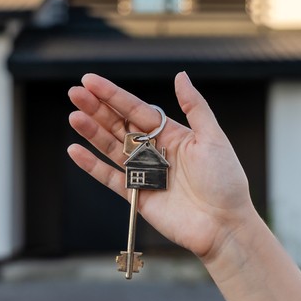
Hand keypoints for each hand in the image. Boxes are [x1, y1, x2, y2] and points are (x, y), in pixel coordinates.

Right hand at [67, 72, 257, 260]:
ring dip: (91, 132)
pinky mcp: (136, 196)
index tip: (90, 81)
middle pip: (118, 124)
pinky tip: (75, 150)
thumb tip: (180, 75)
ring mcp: (143, 173)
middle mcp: (153, 150)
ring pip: (110, 147)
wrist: (225, 225)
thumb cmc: (226, 181)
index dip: (112, 95)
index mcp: (170, 133)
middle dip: (96, 109)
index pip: (135, 109)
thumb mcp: (213, 138)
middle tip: (74, 93)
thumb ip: (194, 106)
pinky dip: (91, 165)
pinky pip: (109, 178)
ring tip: (74, 116)